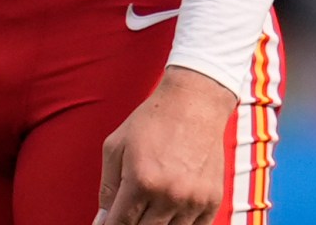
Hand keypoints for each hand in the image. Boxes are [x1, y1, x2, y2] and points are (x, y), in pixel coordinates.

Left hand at [97, 66, 236, 224]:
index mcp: (141, 181)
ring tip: (152, 207)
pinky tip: (171, 212)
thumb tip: (103, 220)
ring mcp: (193, 200)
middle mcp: (169, 195)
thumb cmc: (153, 121)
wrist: (195, 102)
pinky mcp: (212, 200)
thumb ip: (107, 189)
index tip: (111, 224)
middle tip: (131, 211)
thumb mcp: (116, 147)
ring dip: (156, 224)